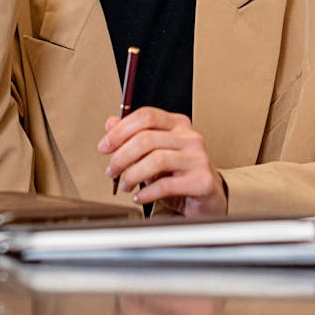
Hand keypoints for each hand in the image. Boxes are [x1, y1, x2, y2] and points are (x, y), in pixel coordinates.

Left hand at [98, 107, 227, 216]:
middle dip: (121, 156)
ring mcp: (198, 158)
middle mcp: (190, 137)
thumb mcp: (155, 152)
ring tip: (126, 185)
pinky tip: (140, 197)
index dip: (121, 130)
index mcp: (178, 124)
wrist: (209, 198)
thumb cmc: (181, 174)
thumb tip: (111, 124)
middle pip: (147, 138)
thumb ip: (133, 137)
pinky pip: (166, 184)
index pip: (146, 116)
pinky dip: (147, 193)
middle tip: (111, 170)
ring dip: (133, 174)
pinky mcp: (202, 181)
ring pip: (156, 159)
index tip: (105, 146)